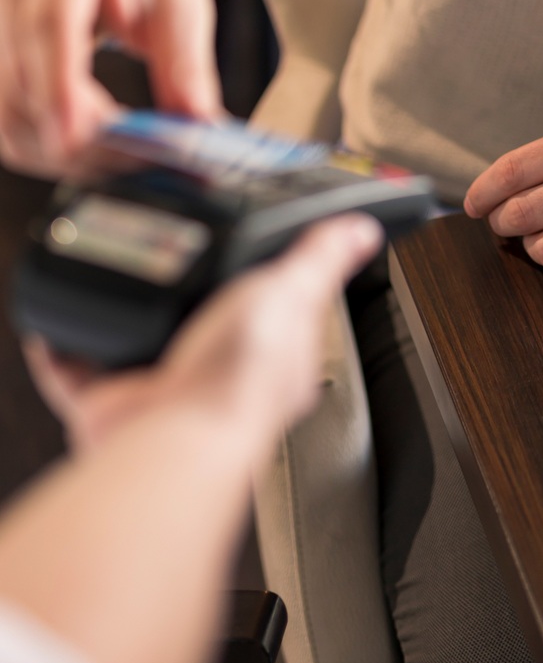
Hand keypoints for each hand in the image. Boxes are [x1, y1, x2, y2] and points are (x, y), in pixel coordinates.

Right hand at [0, 0, 217, 175]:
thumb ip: (187, 63)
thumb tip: (194, 129)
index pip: (51, 22)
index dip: (59, 84)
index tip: (78, 138)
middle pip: (19, 72)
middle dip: (69, 133)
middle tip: (128, 165)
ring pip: (1, 103)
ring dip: (52, 149)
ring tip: (112, 161)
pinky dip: (37, 142)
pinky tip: (80, 150)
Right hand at [25, 212, 383, 462]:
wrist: (170, 432)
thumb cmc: (241, 378)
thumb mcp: (292, 293)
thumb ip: (320, 260)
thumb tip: (361, 230)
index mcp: (273, 357)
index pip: (281, 311)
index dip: (270, 280)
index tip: (249, 248)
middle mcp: (216, 377)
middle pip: (203, 326)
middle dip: (185, 294)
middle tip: (170, 251)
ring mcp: (162, 392)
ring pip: (142, 345)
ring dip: (127, 315)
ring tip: (120, 271)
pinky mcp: (111, 403)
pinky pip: (78, 370)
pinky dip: (63, 345)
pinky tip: (61, 314)